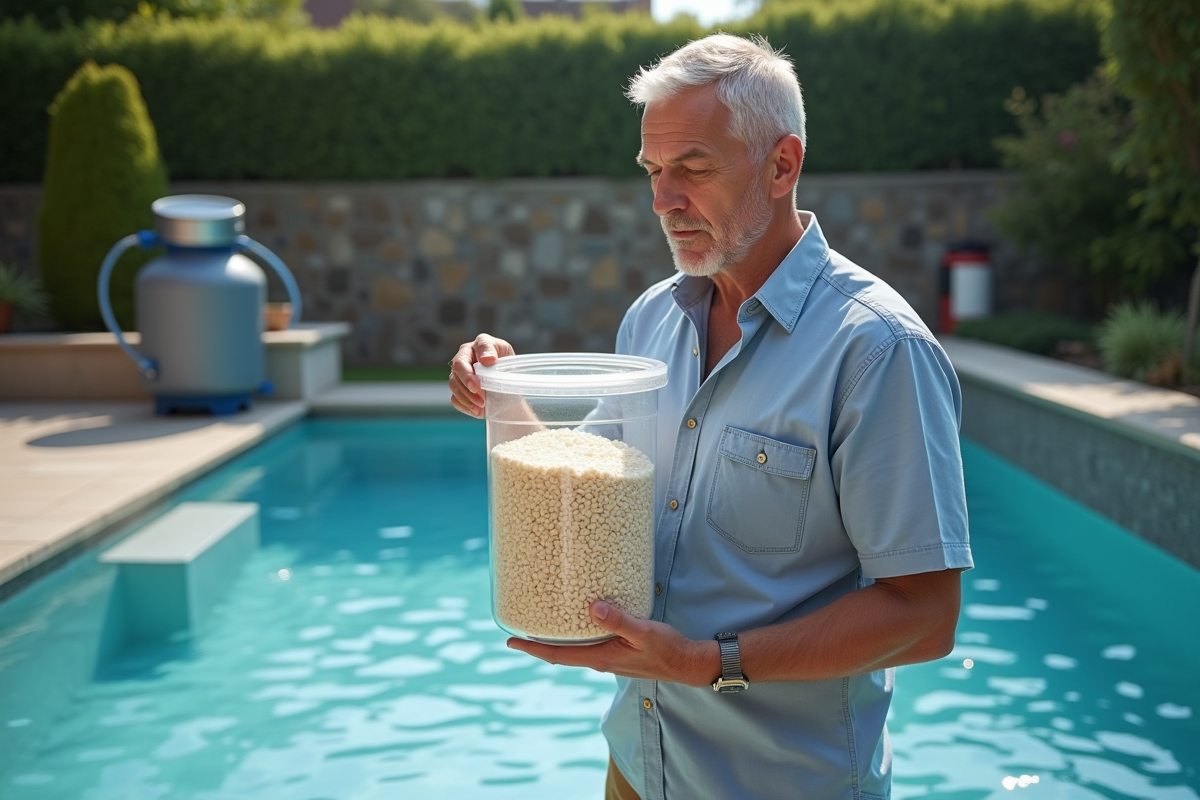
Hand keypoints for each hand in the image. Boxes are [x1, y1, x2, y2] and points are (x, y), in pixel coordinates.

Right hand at [449, 333, 514, 417]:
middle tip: (482, 400)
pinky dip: (466, 407)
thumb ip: (490, 349)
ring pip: (454, 389)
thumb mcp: (502, 348)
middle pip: (454, 377)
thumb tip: (487, 359)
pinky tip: (478, 411)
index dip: (466, 376)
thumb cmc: (504, 358)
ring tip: (482, 406)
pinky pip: (455, 400)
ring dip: (468, 400)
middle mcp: (461, 363)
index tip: (476, 386)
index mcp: (468, 350)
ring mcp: (458, 377)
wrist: (509, 376)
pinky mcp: (460, 391)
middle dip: (467, 390)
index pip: (460, 362)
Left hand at [506, 601, 718, 686]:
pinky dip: (574, 634)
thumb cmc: (667, 650)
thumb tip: (593, 608)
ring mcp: (607, 657)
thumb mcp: (644, 633)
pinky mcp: (616, 652)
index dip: (532, 648)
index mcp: (600, 658)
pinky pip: (587, 644)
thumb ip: (619, 621)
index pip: (557, 655)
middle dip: (537, 642)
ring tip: (540, 622)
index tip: (509, 641)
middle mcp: (598, 660)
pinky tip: (576, 620)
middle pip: (560, 653)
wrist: (686, 664)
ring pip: (573, 649)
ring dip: (555, 638)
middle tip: (518, 627)